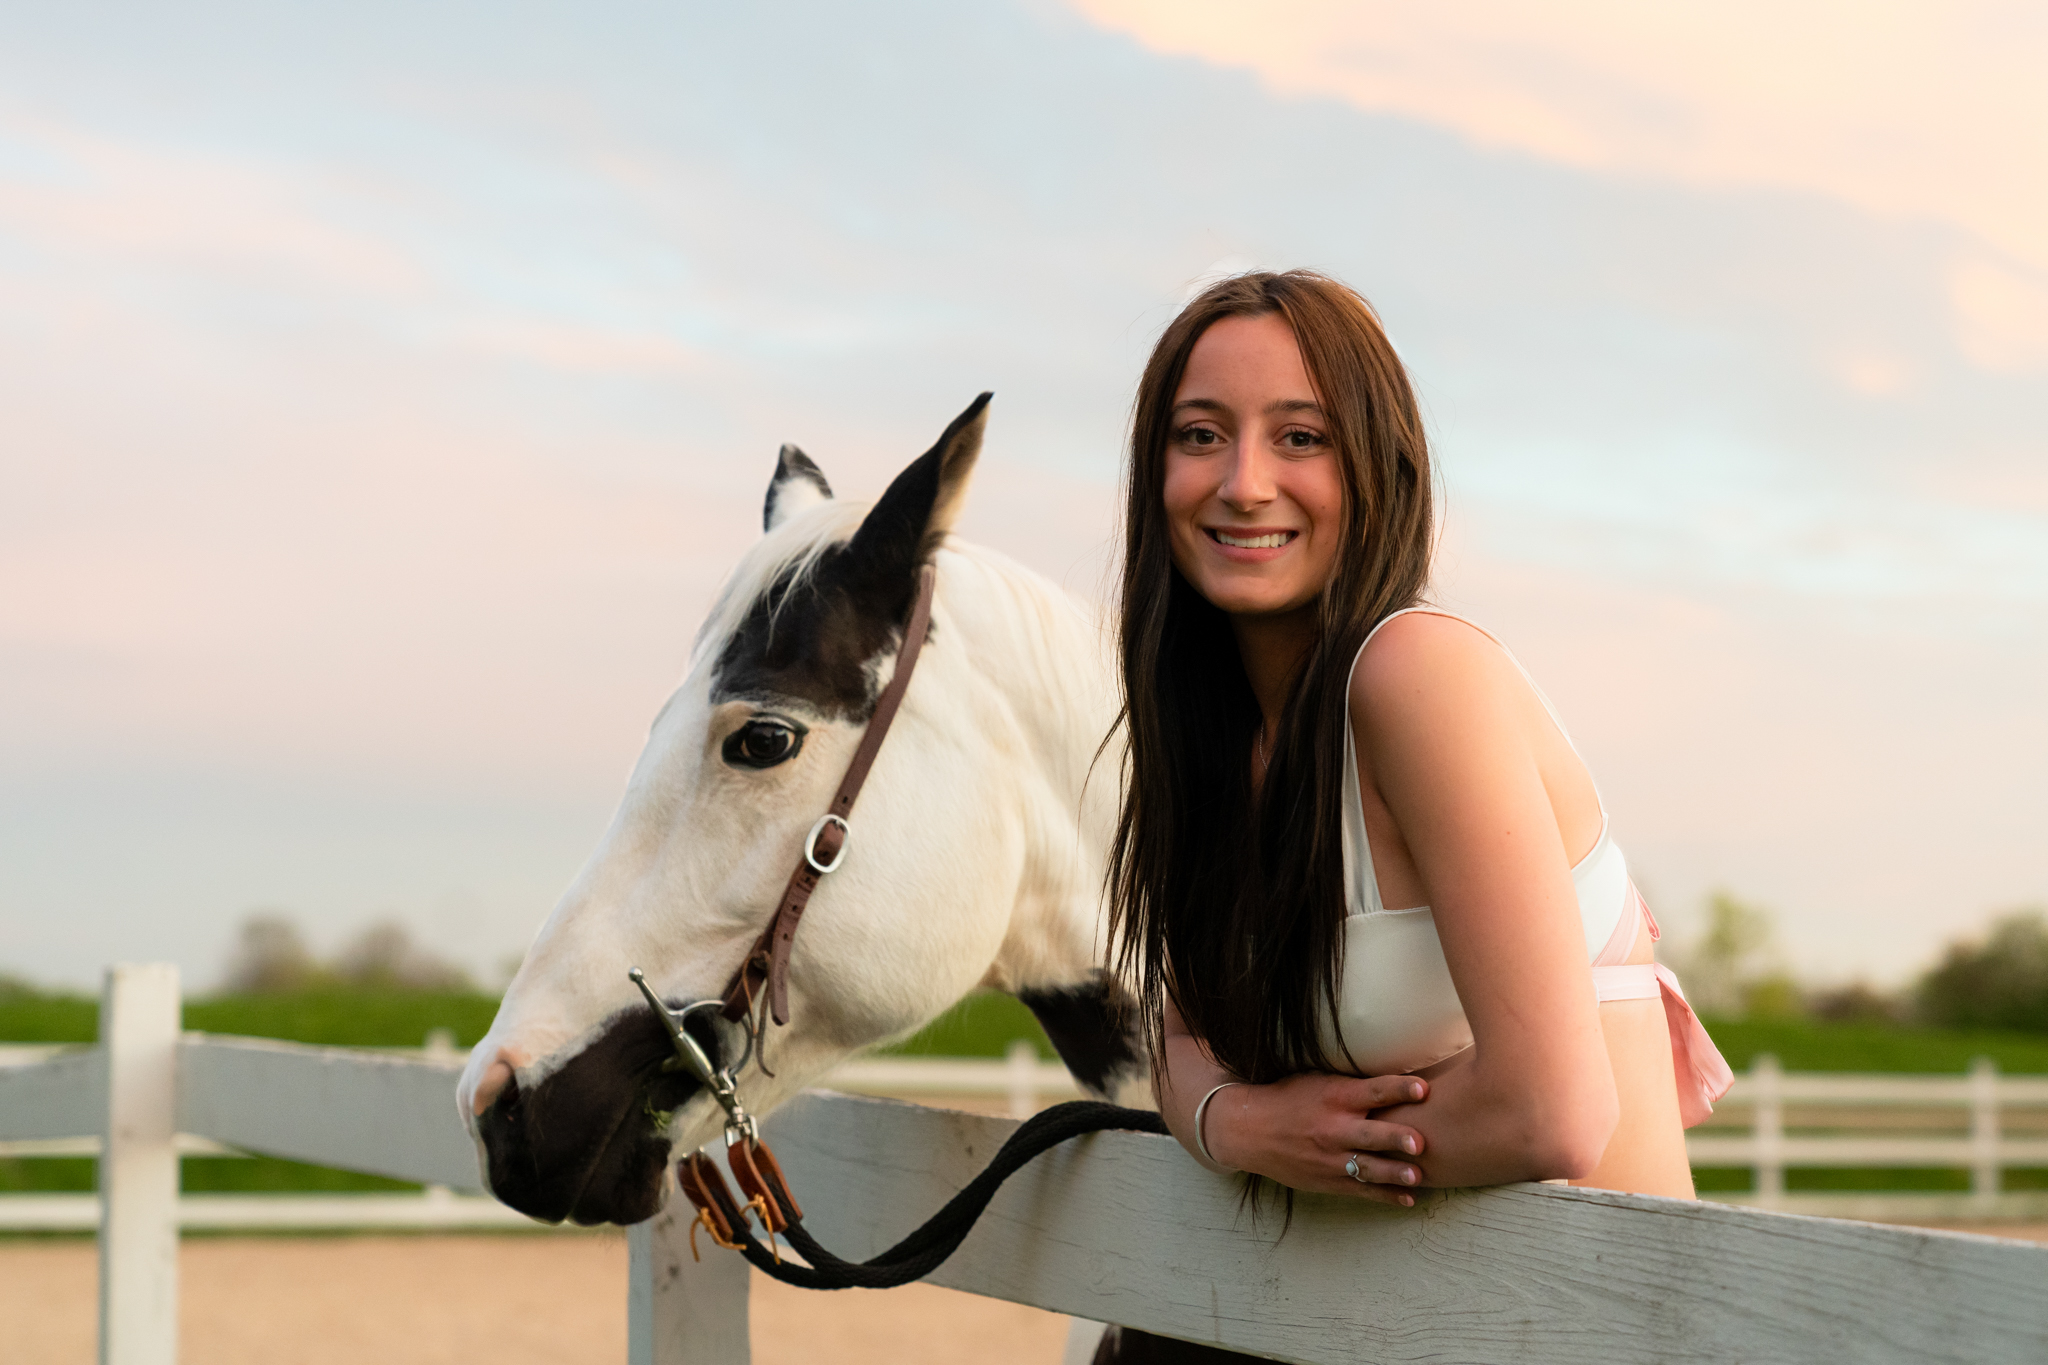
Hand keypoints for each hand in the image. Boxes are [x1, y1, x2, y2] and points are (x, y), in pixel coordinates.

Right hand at [1204, 1071, 1429, 1205]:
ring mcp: (1331, 1159)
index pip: (1372, 1091)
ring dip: (1394, 1173)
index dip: (1398, 1088)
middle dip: (1395, 1139)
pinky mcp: (1328, 1181)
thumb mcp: (1318, 1081)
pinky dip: (1385, 1196)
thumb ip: (1354, 1085)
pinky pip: (1361, 1191)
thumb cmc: (1290, 1098)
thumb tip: (1396, 1079)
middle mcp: (1334, 1128)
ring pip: (1368, 1168)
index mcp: (1334, 1098)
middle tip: (1419, 1143)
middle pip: (1371, 1134)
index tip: (1423, 1088)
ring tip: (1418, 1177)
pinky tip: (1408, 1199)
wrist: (1250, 1131)